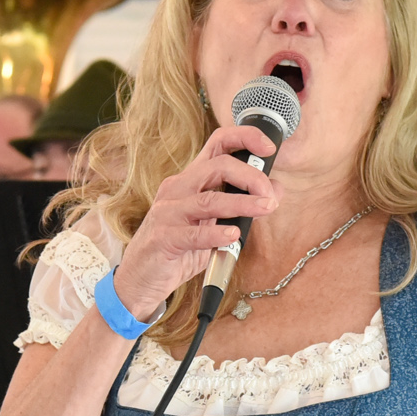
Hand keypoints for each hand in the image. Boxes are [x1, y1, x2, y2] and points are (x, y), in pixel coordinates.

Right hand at [109, 124, 279, 319]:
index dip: (245, 137)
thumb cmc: (179, 249)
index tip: (268, 148)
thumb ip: (240, 206)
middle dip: (251, 176)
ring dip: (242, 203)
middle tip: (270, 196)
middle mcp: (178, 188)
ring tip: (265, 208)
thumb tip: (275, 191)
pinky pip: (194, 234)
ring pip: (209, 199)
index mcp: (191, 180)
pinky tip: (233, 236)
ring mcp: (168, 212)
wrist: (141, 278)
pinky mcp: (164, 238)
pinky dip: (216, 233)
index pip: (218, 143)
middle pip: (218, 165)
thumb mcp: (213, 224)